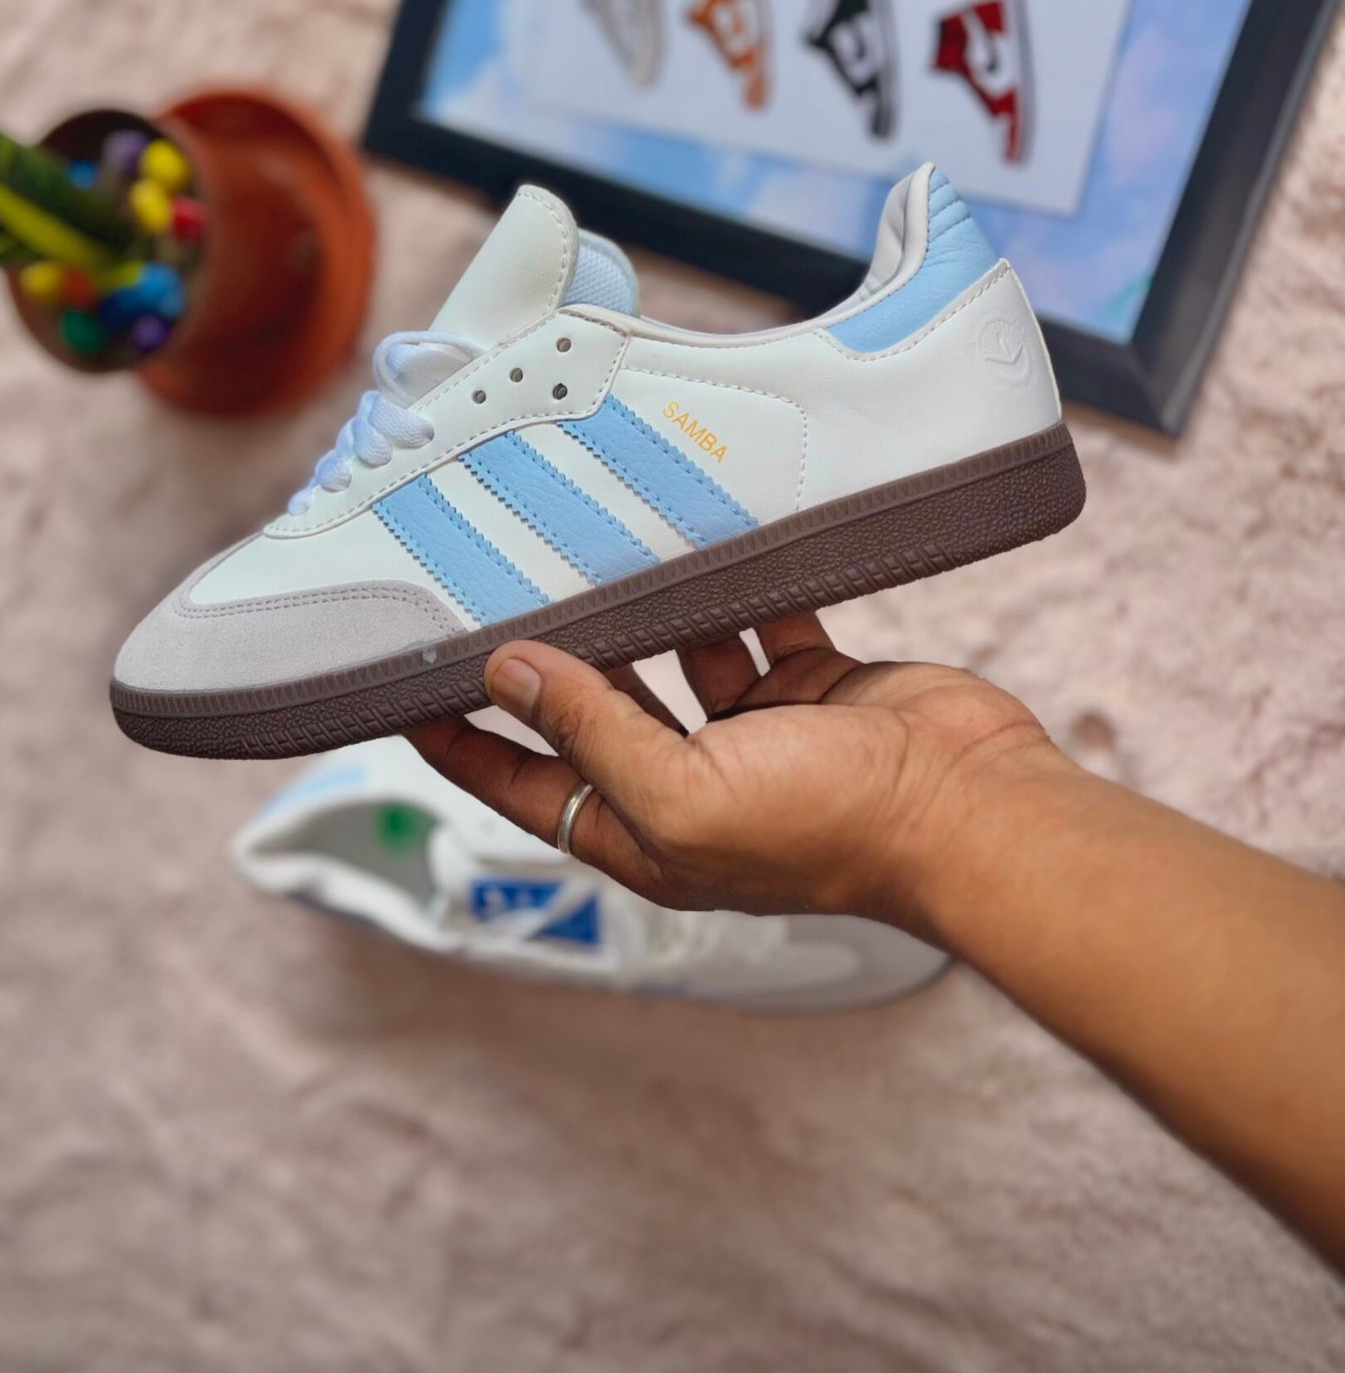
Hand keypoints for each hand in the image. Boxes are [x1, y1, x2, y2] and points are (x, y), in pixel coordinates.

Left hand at [408, 611, 1066, 940]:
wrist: (971, 809)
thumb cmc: (833, 830)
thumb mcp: (683, 795)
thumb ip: (591, 731)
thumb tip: (507, 673)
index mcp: (649, 834)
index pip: (525, 787)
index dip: (462, 743)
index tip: (401, 689)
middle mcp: (691, 787)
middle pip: (591, 716)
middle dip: (547, 662)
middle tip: (492, 587)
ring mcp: (753, 734)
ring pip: (670, 657)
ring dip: (638, 610)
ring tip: (587, 546)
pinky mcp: (809, 685)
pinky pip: (750, 623)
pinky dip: (729, 586)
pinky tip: (699, 538)